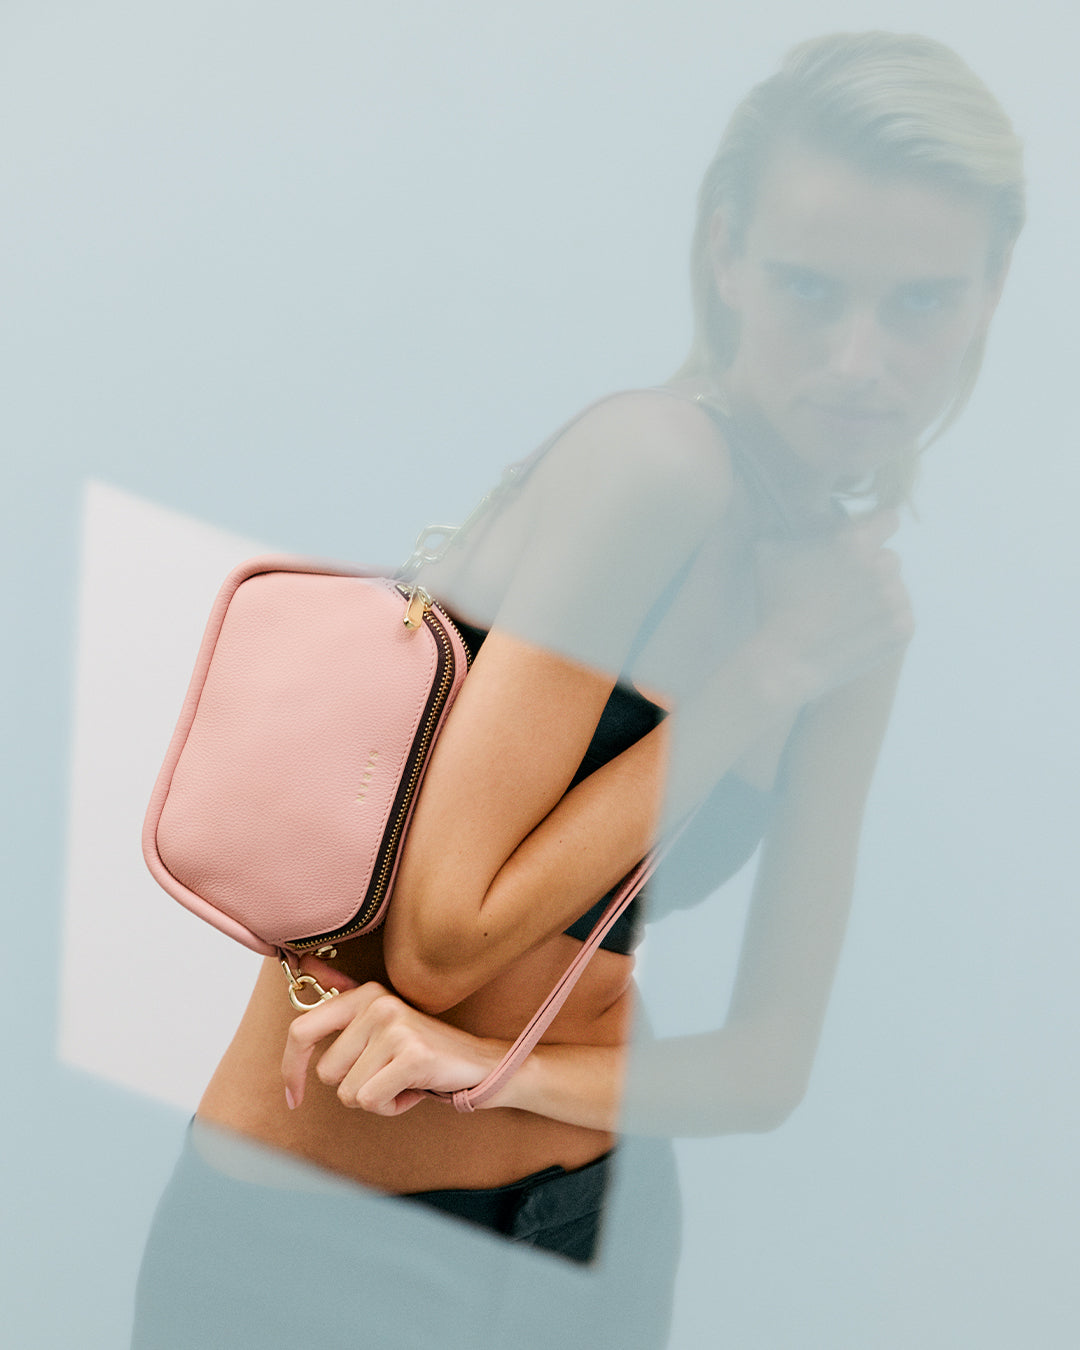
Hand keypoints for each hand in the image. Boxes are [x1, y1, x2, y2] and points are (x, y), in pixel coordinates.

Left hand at [281, 982, 505, 1115]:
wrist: (477, 1062)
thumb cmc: (421, 1047)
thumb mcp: (379, 1019)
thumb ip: (340, 991)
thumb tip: (302, 960)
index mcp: (365, 994)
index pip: (301, 1029)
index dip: (291, 1068)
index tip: (293, 1097)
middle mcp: (377, 1004)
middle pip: (326, 1072)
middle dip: (352, 1085)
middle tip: (385, 1072)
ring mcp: (395, 1028)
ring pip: (348, 1092)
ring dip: (374, 1098)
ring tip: (401, 1079)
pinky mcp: (412, 1056)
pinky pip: (372, 1102)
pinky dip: (390, 1107)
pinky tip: (412, 1089)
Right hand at [754, 509, 913, 700]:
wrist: (785, 661)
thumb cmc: (774, 605)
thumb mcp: (772, 554)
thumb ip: (793, 530)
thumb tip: (797, 517)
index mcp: (856, 542)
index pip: (888, 520)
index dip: (876, 529)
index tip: (868, 541)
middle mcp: (882, 566)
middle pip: (888, 558)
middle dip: (870, 570)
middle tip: (845, 590)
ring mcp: (896, 599)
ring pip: (895, 589)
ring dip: (878, 598)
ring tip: (847, 617)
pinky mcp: (903, 629)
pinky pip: (901, 617)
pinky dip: (884, 624)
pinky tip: (856, 632)